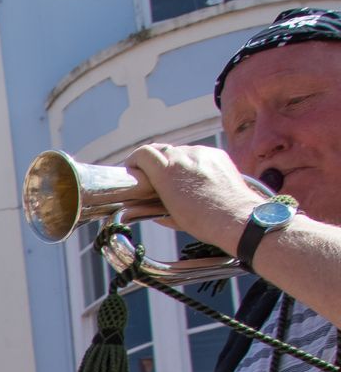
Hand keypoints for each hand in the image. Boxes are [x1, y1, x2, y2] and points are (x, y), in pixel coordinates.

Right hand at [123, 142, 265, 254]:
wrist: (237, 218)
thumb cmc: (203, 221)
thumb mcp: (170, 215)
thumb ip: (151, 204)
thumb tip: (142, 204)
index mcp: (167, 171)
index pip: (142, 153)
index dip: (134, 160)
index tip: (134, 170)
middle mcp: (184, 157)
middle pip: (161, 150)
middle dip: (154, 162)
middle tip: (154, 177)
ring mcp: (202, 153)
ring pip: (180, 151)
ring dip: (175, 163)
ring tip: (180, 181)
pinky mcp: (217, 154)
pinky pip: (198, 154)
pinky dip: (193, 164)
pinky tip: (198, 180)